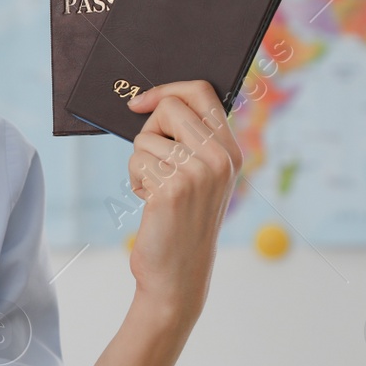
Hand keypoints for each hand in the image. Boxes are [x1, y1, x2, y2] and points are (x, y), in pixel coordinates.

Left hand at [123, 80, 242, 324]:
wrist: (178, 276)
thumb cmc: (180, 222)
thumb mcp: (198, 177)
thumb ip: (190, 141)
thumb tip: (153, 103)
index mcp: (231, 150)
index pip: (201, 92)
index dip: (168, 90)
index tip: (141, 104)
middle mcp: (220, 158)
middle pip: (170, 108)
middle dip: (148, 130)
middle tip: (152, 160)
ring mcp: (199, 172)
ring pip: (145, 137)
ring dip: (140, 163)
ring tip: (155, 191)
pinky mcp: (173, 188)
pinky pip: (137, 160)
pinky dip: (134, 180)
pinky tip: (149, 203)